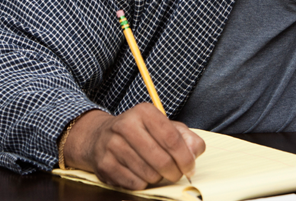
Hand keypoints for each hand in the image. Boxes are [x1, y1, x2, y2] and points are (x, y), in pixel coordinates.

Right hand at [62, 103, 205, 189]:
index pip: (172, 139)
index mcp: (144, 112)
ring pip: (148, 174)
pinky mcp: (104, 164)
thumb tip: (195, 151)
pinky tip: (140, 173)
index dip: (185, 158)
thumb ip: (185, 137)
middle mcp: (125, 125)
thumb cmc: (139, 133)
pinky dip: (142, 183)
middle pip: (161, 160)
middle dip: (174, 172)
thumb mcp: (163, 126)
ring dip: (157, 177)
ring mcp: (112, 145)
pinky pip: (134, 183)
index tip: (189, 167)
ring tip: (155, 170)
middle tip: (175, 174)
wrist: (99, 137)